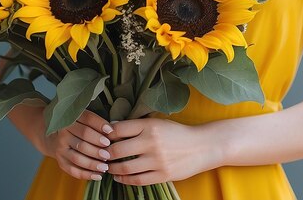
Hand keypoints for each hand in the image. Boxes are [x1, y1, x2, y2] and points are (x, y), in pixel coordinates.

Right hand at [41, 110, 115, 180]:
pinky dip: (86, 174)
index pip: (87, 119)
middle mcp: (63, 132)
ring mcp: (60, 148)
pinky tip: (98, 176)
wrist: (55, 137)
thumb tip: (114, 130)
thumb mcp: (85, 120)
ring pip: (77, 157)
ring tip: (106, 166)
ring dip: (93, 163)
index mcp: (72, 118)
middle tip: (109, 153)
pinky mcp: (61, 161)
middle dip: (97, 147)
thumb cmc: (78, 127)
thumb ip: (98, 123)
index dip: (99, 125)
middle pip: (83, 139)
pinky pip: (73, 170)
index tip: (111, 131)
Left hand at [106, 118, 221, 185]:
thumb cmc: (177, 133)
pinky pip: (137, 180)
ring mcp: (157, 160)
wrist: (202, 146)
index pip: (119, 129)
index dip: (106, 134)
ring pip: (125, 167)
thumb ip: (137, 126)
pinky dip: (124, 180)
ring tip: (107, 167)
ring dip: (112, 169)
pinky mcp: (162, 175)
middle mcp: (151, 142)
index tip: (101, 138)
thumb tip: (112, 127)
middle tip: (100, 155)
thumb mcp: (158, 123)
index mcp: (150, 126)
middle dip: (105, 154)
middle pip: (117, 150)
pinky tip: (119, 177)